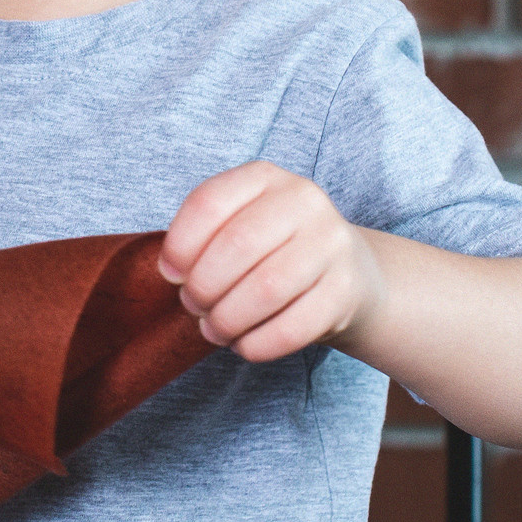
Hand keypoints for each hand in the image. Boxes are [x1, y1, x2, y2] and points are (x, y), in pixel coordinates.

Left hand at [157, 161, 385, 363]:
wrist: (350, 272)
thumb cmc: (275, 248)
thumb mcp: (240, 223)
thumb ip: (202, 237)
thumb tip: (172, 271)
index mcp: (265, 177)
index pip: (209, 203)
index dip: (180, 245)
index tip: (171, 274)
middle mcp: (304, 201)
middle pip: (237, 246)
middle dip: (203, 286)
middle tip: (194, 306)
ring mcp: (331, 244)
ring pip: (266, 289)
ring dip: (228, 320)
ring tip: (215, 329)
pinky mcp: (347, 290)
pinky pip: (293, 327)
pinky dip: (257, 344)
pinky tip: (244, 344)